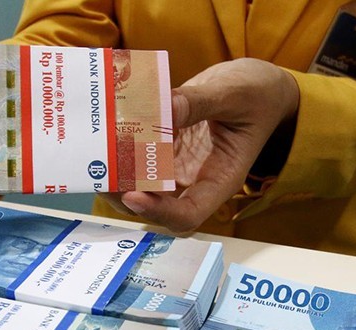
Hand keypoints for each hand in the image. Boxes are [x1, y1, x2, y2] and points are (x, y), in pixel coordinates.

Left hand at [101, 58, 298, 232]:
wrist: (262, 89)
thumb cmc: (260, 96)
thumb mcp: (236, 94)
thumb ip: (199, 101)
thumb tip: (163, 106)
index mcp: (220, 179)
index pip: (188, 214)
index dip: (159, 212)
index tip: (132, 195)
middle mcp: (195, 180)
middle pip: (155, 205)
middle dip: (123, 194)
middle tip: (98, 170)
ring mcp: (178, 166)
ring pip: (141, 184)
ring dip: (116, 173)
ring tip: (93, 152)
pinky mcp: (167, 147)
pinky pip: (140, 155)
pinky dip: (122, 147)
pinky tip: (106, 128)